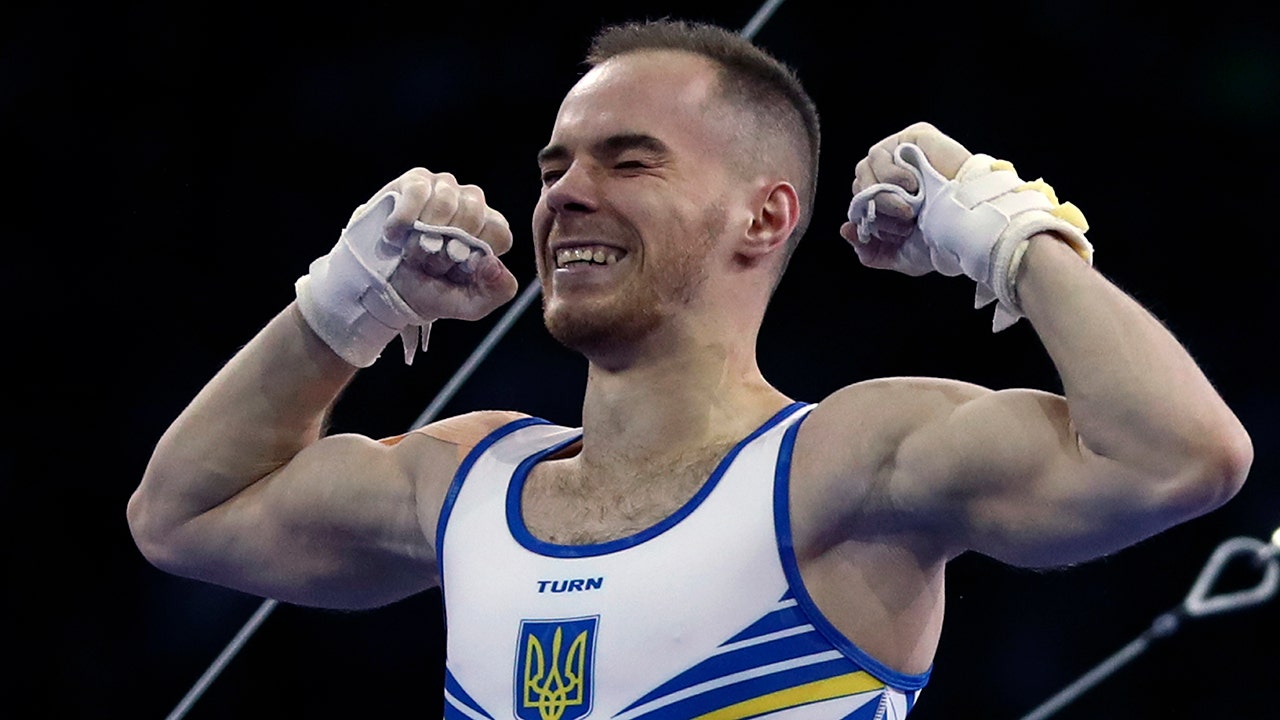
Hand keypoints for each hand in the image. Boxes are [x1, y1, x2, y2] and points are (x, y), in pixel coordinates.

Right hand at [370, 168, 519, 321]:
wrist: (387, 287)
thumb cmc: (432, 290)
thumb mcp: (470, 304)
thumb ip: (497, 291)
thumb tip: (495, 264)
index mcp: (491, 230)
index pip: (498, 231)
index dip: (474, 254)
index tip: (455, 269)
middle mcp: (473, 204)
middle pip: (472, 214)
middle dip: (446, 248)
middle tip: (430, 263)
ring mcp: (446, 188)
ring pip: (445, 201)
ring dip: (424, 234)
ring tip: (413, 251)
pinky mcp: (417, 181)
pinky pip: (417, 192)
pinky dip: (404, 219)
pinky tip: (395, 236)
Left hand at [840, 122, 972, 270]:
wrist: (971, 222)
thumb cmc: (944, 240)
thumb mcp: (902, 256)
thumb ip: (871, 251)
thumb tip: (846, 229)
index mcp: (891, 200)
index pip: (859, 204)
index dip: (870, 220)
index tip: (896, 234)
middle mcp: (894, 176)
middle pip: (860, 187)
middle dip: (877, 210)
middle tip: (906, 222)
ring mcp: (901, 154)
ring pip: (865, 170)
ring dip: (884, 195)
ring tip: (910, 207)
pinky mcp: (911, 137)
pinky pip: (878, 154)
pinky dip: (890, 175)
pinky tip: (914, 185)